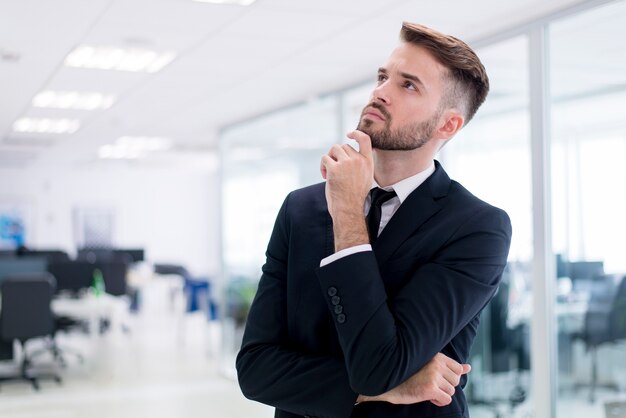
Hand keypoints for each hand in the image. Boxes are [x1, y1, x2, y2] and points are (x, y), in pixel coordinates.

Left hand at [320, 131, 373, 250]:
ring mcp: (347, 163)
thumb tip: (348, 153)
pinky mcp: (334, 168)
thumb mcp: (365, 178)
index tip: (349, 134)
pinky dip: (322, 166)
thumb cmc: (353, 197)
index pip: (365, 140)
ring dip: (329, 159)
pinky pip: (325, 158)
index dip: (356, 133)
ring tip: (329, 172)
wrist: (348, 209)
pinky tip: (325, 176)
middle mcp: (359, 160)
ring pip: (334, 149)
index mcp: (368, 163)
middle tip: (334, 169)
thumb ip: (360, 165)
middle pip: (344, 146)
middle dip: (337, 155)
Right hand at [357, 353, 470, 406]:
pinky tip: (426, 395)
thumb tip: (468, 368)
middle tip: (428, 383)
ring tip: (425, 388)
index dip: (449, 377)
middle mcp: (436, 363)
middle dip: (445, 386)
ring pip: (451, 391)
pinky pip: (446, 400)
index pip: (457, 368)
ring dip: (440, 393)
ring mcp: (434, 375)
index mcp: (436, 355)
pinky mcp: (431, 388)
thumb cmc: (408, 375)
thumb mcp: (430, 366)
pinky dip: (438, 401)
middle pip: (455, 381)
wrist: (390, 383)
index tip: (436, 377)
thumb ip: (450, 366)